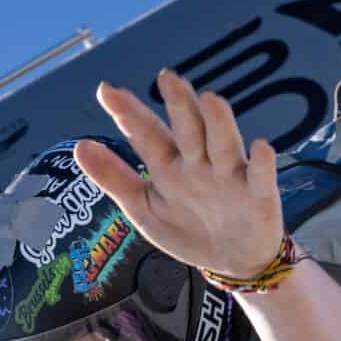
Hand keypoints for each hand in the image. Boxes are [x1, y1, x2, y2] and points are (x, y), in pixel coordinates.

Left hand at [75, 69, 284, 279]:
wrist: (233, 262)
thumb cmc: (188, 230)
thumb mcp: (144, 209)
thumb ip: (114, 179)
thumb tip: (79, 147)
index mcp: (169, 166)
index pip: (146, 134)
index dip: (128, 113)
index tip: (106, 91)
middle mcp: (199, 163)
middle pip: (188, 130)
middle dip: (179, 104)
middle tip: (167, 77)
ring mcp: (230, 175)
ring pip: (224, 144)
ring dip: (218, 122)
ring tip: (210, 99)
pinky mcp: (259, 194)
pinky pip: (261, 176)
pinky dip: (262, 163)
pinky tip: (260, 147)